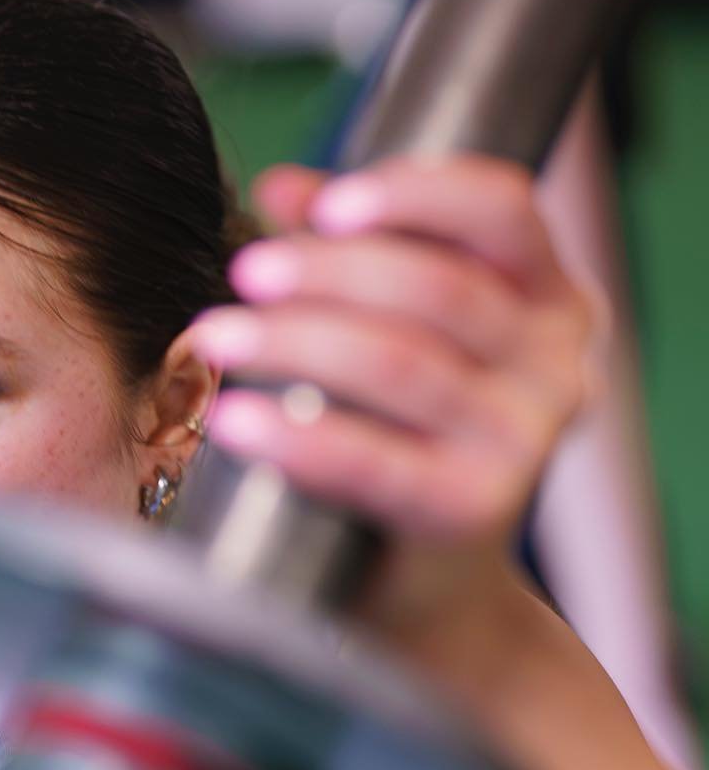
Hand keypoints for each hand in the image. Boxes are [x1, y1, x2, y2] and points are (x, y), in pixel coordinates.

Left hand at [186, 156, 603, 639]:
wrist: (421, 582)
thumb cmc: (400, 435)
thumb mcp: (386, 328)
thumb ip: (344, 250)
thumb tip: (281, 186)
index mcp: (548, 298)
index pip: (502, 210)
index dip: (415, 193)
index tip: (326, 203)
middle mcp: (555, 365)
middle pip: (438, 288)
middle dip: (328, 272)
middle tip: (242, 272)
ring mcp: (523, 441)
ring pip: (402, 363)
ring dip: (297, 341)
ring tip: (214, 335)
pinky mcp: (473, 511)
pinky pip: (375, 461)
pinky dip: (297, 437)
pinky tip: (235, 421)